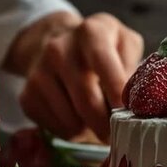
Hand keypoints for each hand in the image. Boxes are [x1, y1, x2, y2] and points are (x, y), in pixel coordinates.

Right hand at [4, 11, 143, 140]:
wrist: (59, 41)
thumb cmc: (105, 47)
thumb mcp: (126, 44)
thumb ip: (135, 68)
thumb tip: (139, 103)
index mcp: (91, 32)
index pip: (104, 66)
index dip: (118, 95)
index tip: (130, 115)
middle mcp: (59, 49)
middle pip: (86, 100)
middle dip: (107, 124)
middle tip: (120, 134)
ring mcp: (39, 72)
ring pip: (71, 120)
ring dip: (91, 130)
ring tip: (100, 122)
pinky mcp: (28, 96)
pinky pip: (56, 128)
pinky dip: (73, 133)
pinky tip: (81, 119)